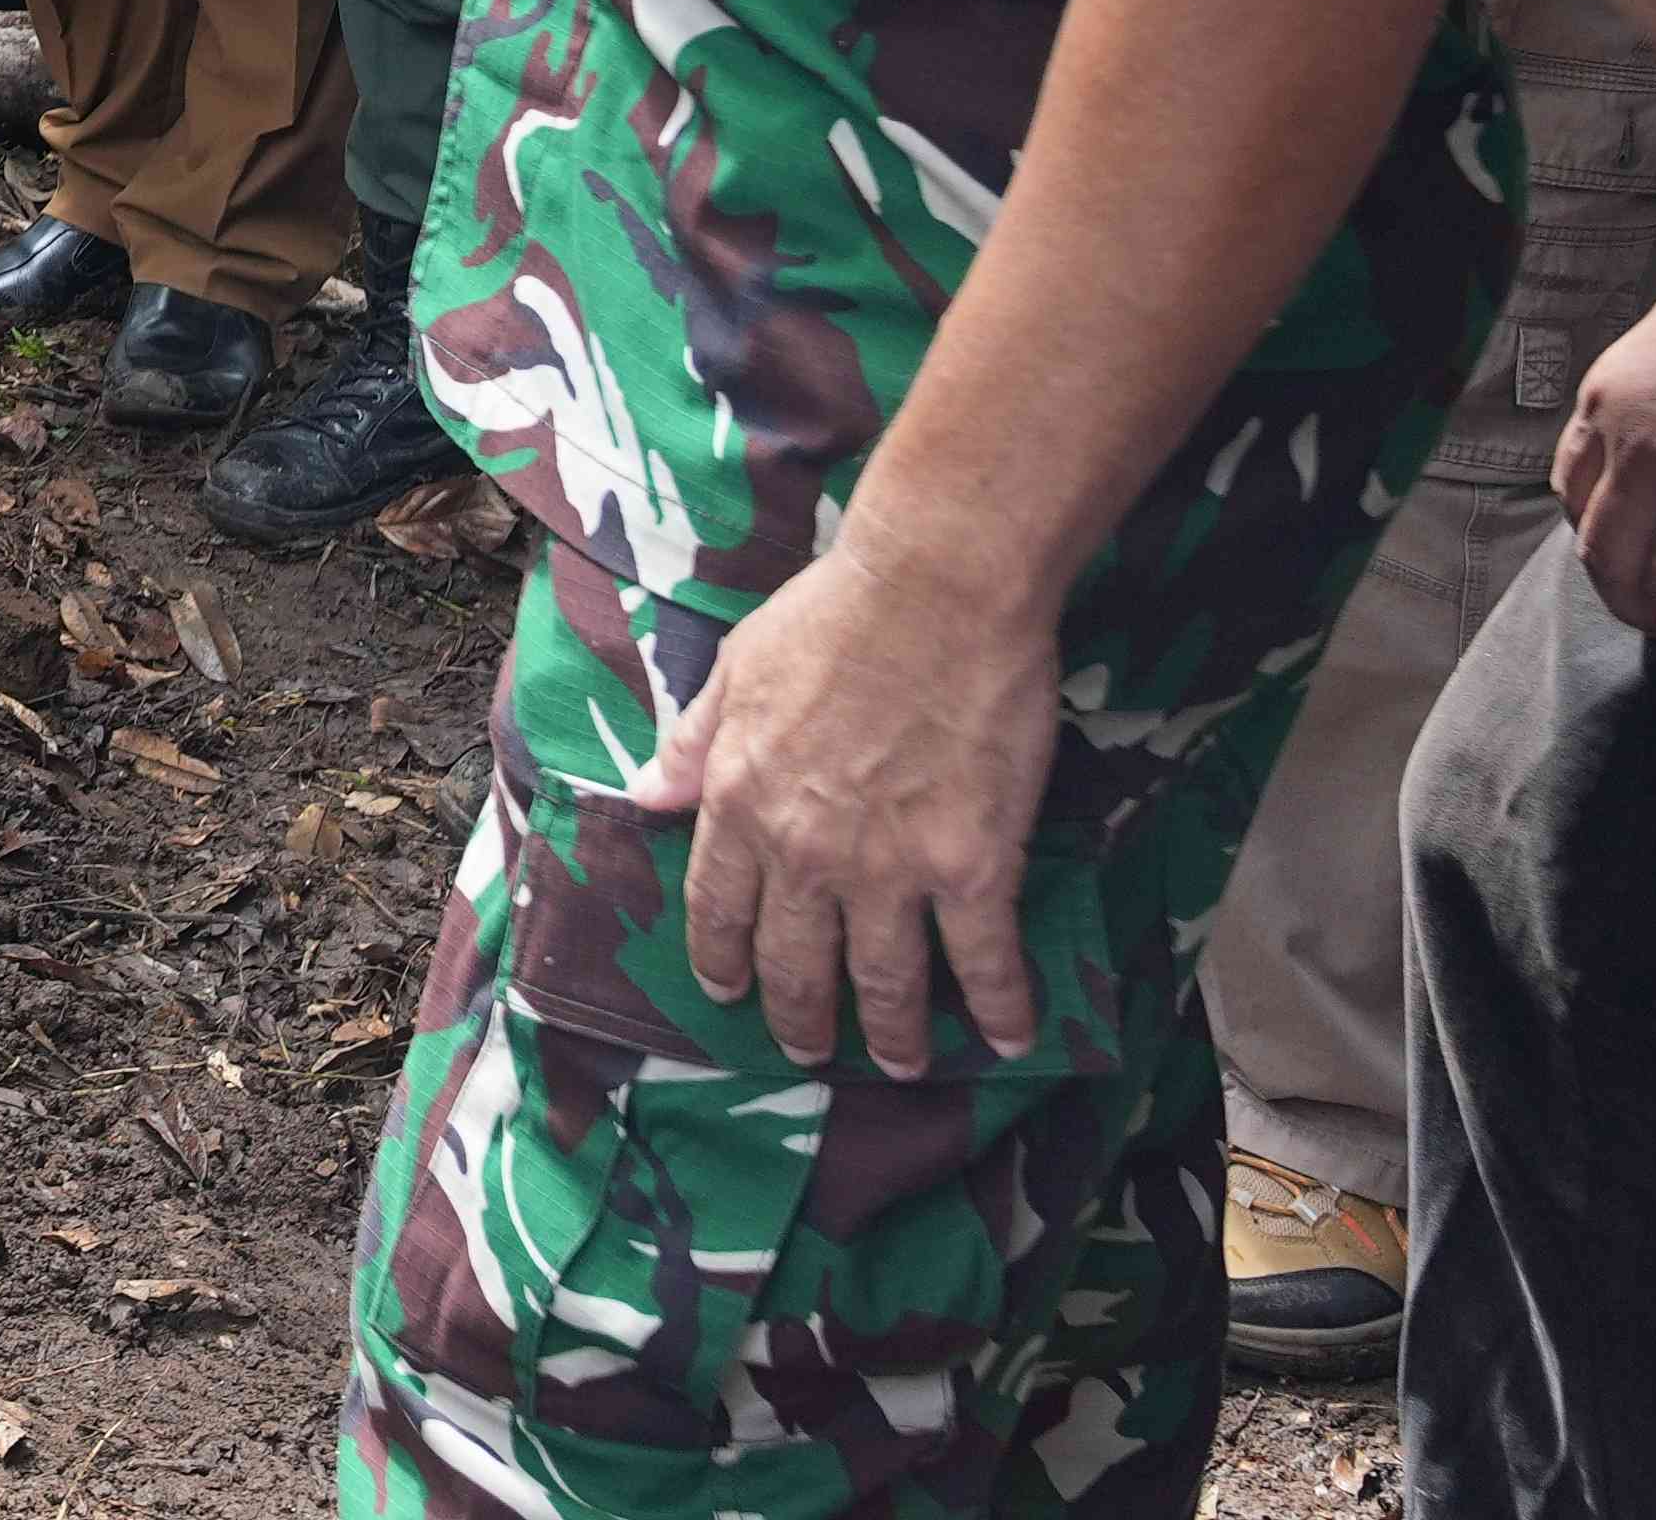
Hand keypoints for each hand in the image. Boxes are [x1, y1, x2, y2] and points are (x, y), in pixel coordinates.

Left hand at [629, 532, 1057, 1072]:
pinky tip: (1009, 1037)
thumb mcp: (735, 670)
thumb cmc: (832, 616)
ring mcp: (891, 867)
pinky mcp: (973, 866)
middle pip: (796, 963)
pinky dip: (999, 1007)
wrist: (934, 593)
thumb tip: (647, 793)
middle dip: (801, 1018)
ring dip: (893, 1033)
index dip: (724, 959)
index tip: (729, 993)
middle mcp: (805, 852)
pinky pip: (985, 960)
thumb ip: (692, 742)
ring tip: (899, 1061)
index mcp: (739, 801)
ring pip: (886, 981)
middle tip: (810, 1050)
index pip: (718, 908)